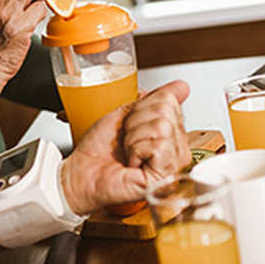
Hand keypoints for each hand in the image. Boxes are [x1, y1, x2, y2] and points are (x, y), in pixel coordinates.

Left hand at [60, 79, 190, 213]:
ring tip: (129, 153)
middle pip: (165, 111)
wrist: (82, 173)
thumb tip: (181, 86)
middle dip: (135, 122)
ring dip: (133, 138)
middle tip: (126, 142)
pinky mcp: (166, 176)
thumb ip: (156, 100)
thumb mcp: (128, 114)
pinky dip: (136, 151)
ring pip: (161, 127)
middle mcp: (178, 150)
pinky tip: (132, 164)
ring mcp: (175, 164)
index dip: (140, 109)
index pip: (169, 100)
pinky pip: (157, 145)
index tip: (128, 127)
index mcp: (172, 134)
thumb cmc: (100, 150)